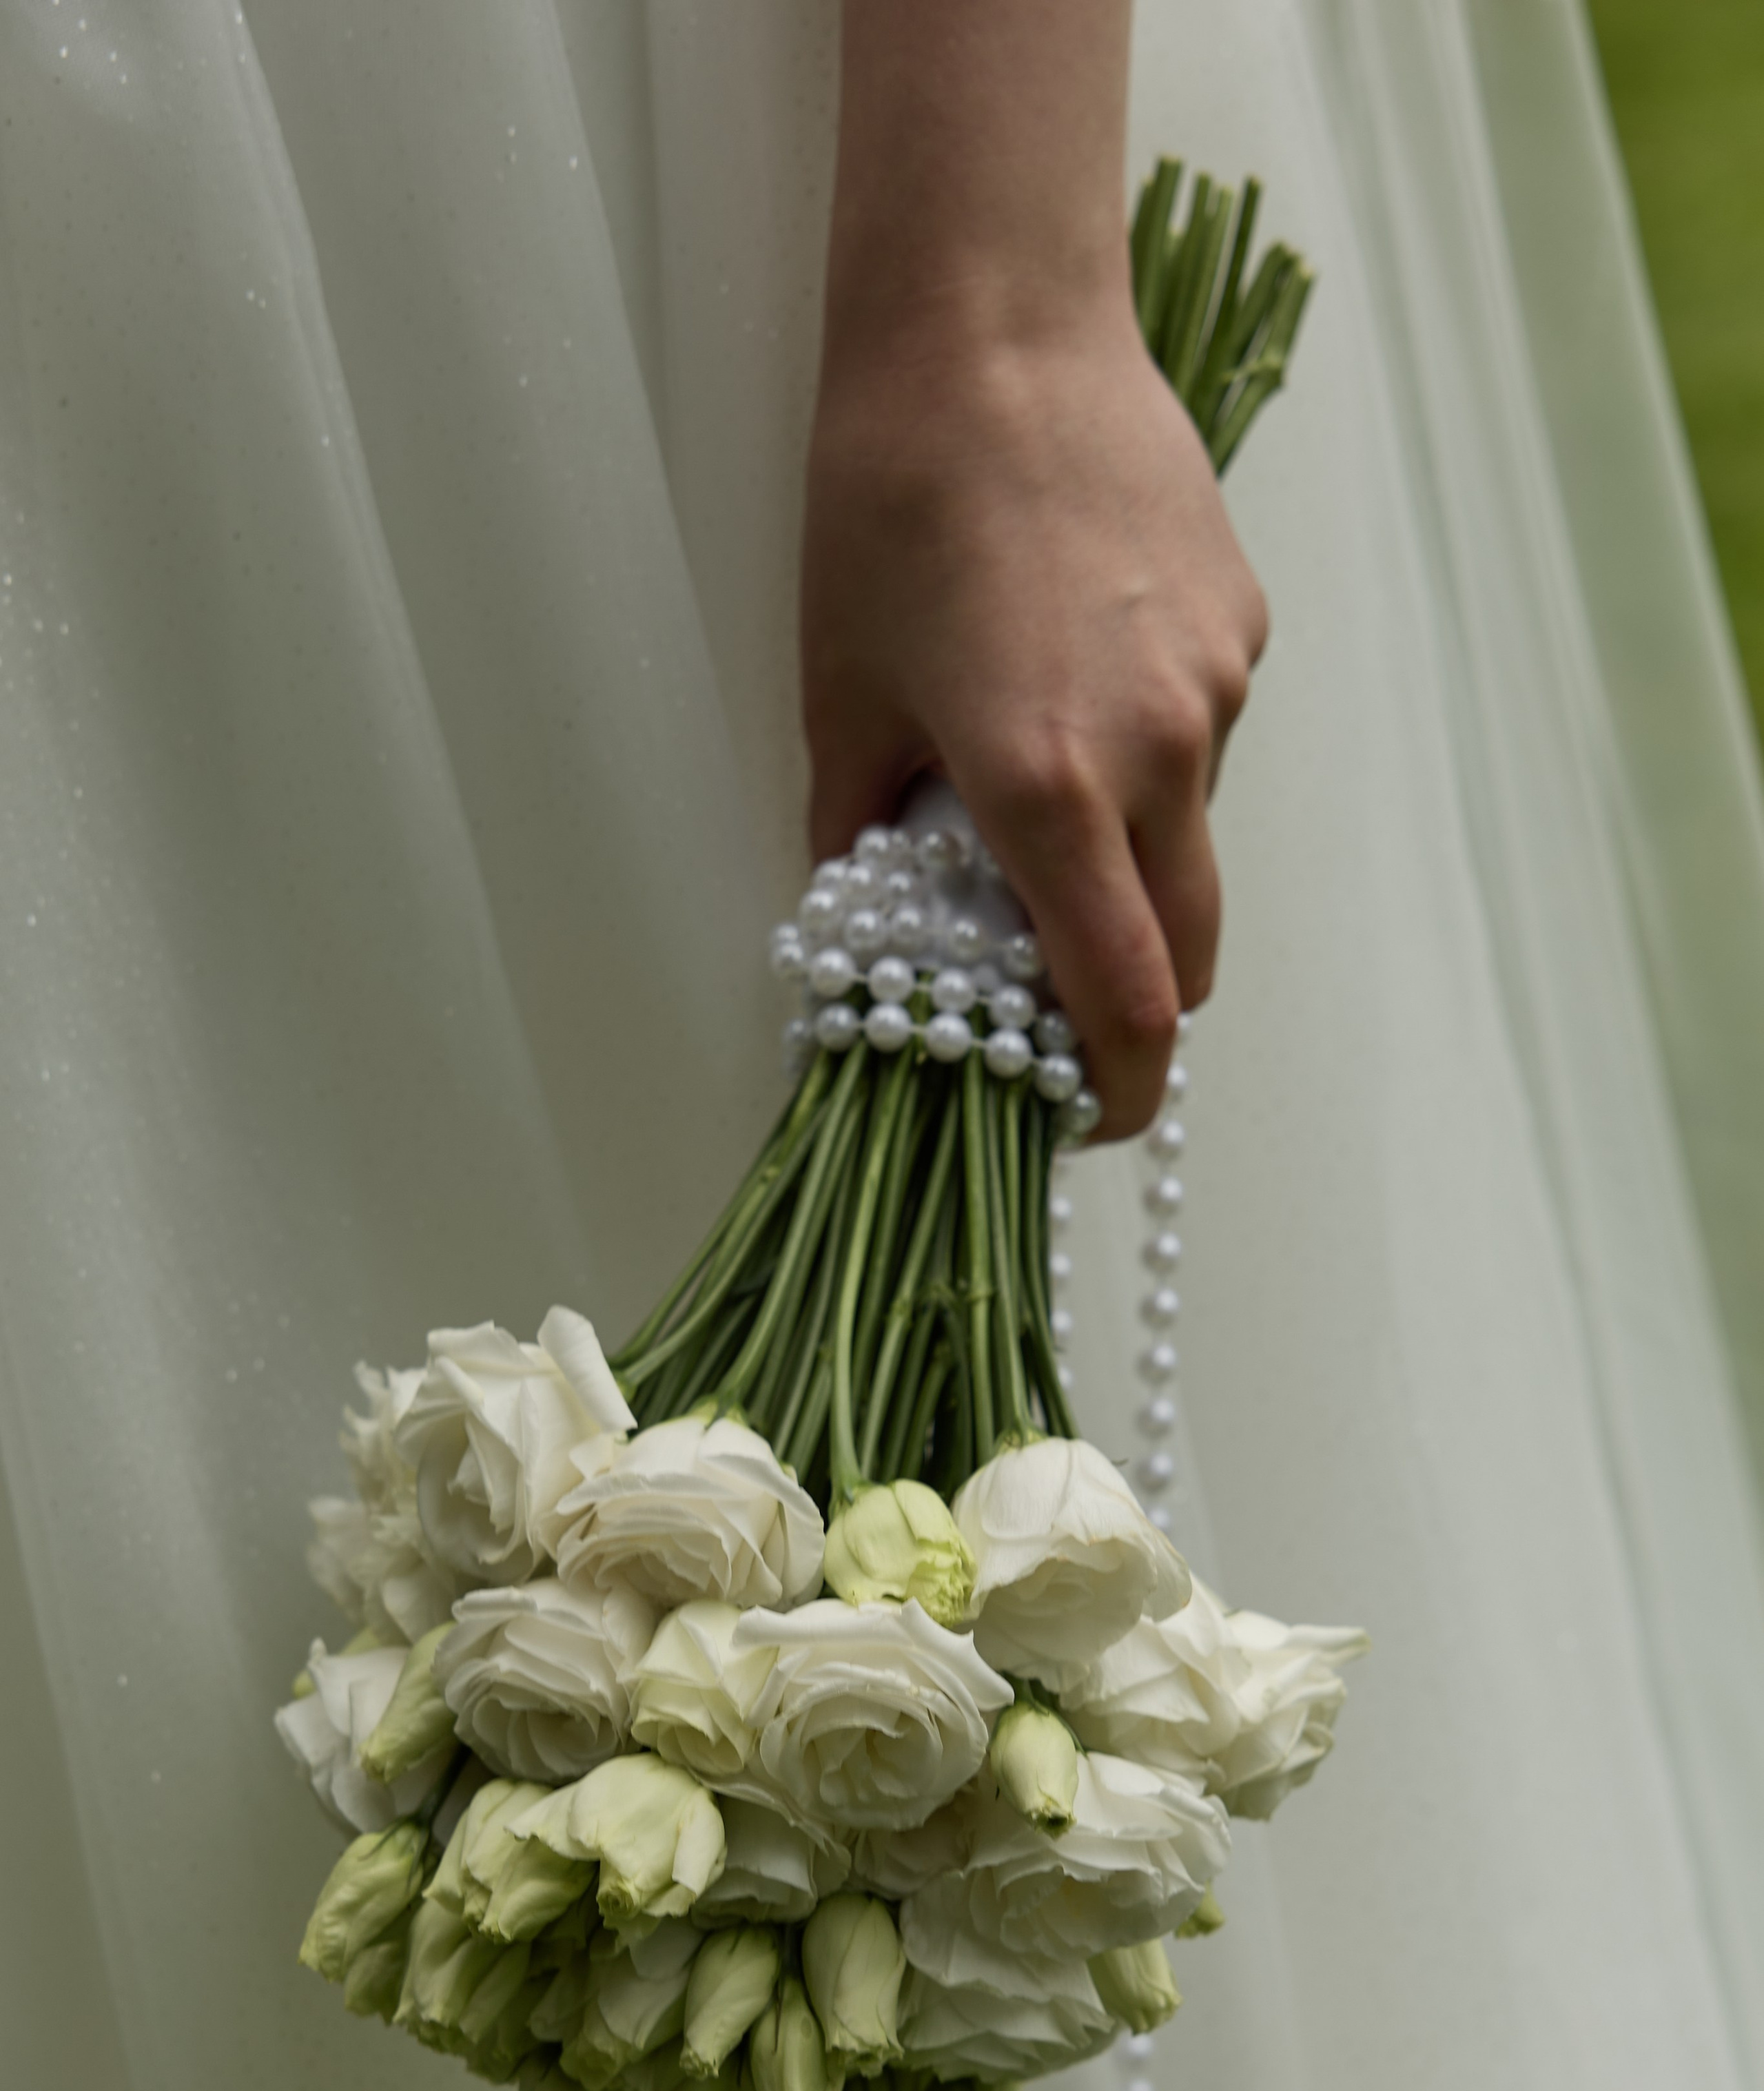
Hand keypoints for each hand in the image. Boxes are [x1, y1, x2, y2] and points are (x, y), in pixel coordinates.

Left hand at [800, 292, 1267, 1137]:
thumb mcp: (838, 697)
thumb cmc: (887, 503)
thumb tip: (869, 927)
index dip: (1112, 1090)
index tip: (1079, 1117)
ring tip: (1039, 793)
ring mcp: (1215, 689)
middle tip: (1057, 1002)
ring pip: (1194, 843)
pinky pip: (1205, 742)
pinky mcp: (1242, 627)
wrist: (992, 323)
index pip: (1123, 1004)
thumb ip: (859, 838)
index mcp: (1047, 791)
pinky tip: (1076, 678)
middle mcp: (1156, 754)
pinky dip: (1150, 761)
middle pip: (1191, 956)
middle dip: (1136, 1008)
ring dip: (1133, 868)